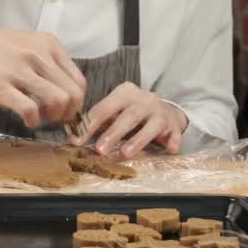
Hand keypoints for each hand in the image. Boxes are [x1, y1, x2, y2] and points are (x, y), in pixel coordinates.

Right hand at [0, 20, 85, 126]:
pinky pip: (30, 110)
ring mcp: (19, 70)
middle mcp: (38, 55)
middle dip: (68, 113)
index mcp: (49, 45)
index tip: (65, 110)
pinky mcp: (1, 86)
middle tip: (55, 118)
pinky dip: (34, 122)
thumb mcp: (28, 45)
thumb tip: (66, 94)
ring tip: (41, 117)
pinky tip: (28, 121)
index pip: (79, 81)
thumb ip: (48, 64)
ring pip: (57, 101)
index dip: (76, 102)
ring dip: (53, 118)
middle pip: (72, 94)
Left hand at [72, 82, 187, 158]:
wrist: (164, 110)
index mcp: (124, 93)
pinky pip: (174, 134)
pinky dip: (172, 141)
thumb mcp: (114, 112)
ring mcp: (160, 112)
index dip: (90, 125)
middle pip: (128, 116)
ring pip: (150, 125)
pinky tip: (169, 150)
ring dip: (138, 140)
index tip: (77, 140)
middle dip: (113, 134)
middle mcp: (143, 100)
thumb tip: (74, 137)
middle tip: (99, 150)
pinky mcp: (173, 125)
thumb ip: (97, 122)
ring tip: (125, 154)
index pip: (104, 108)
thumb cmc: (131, 113)